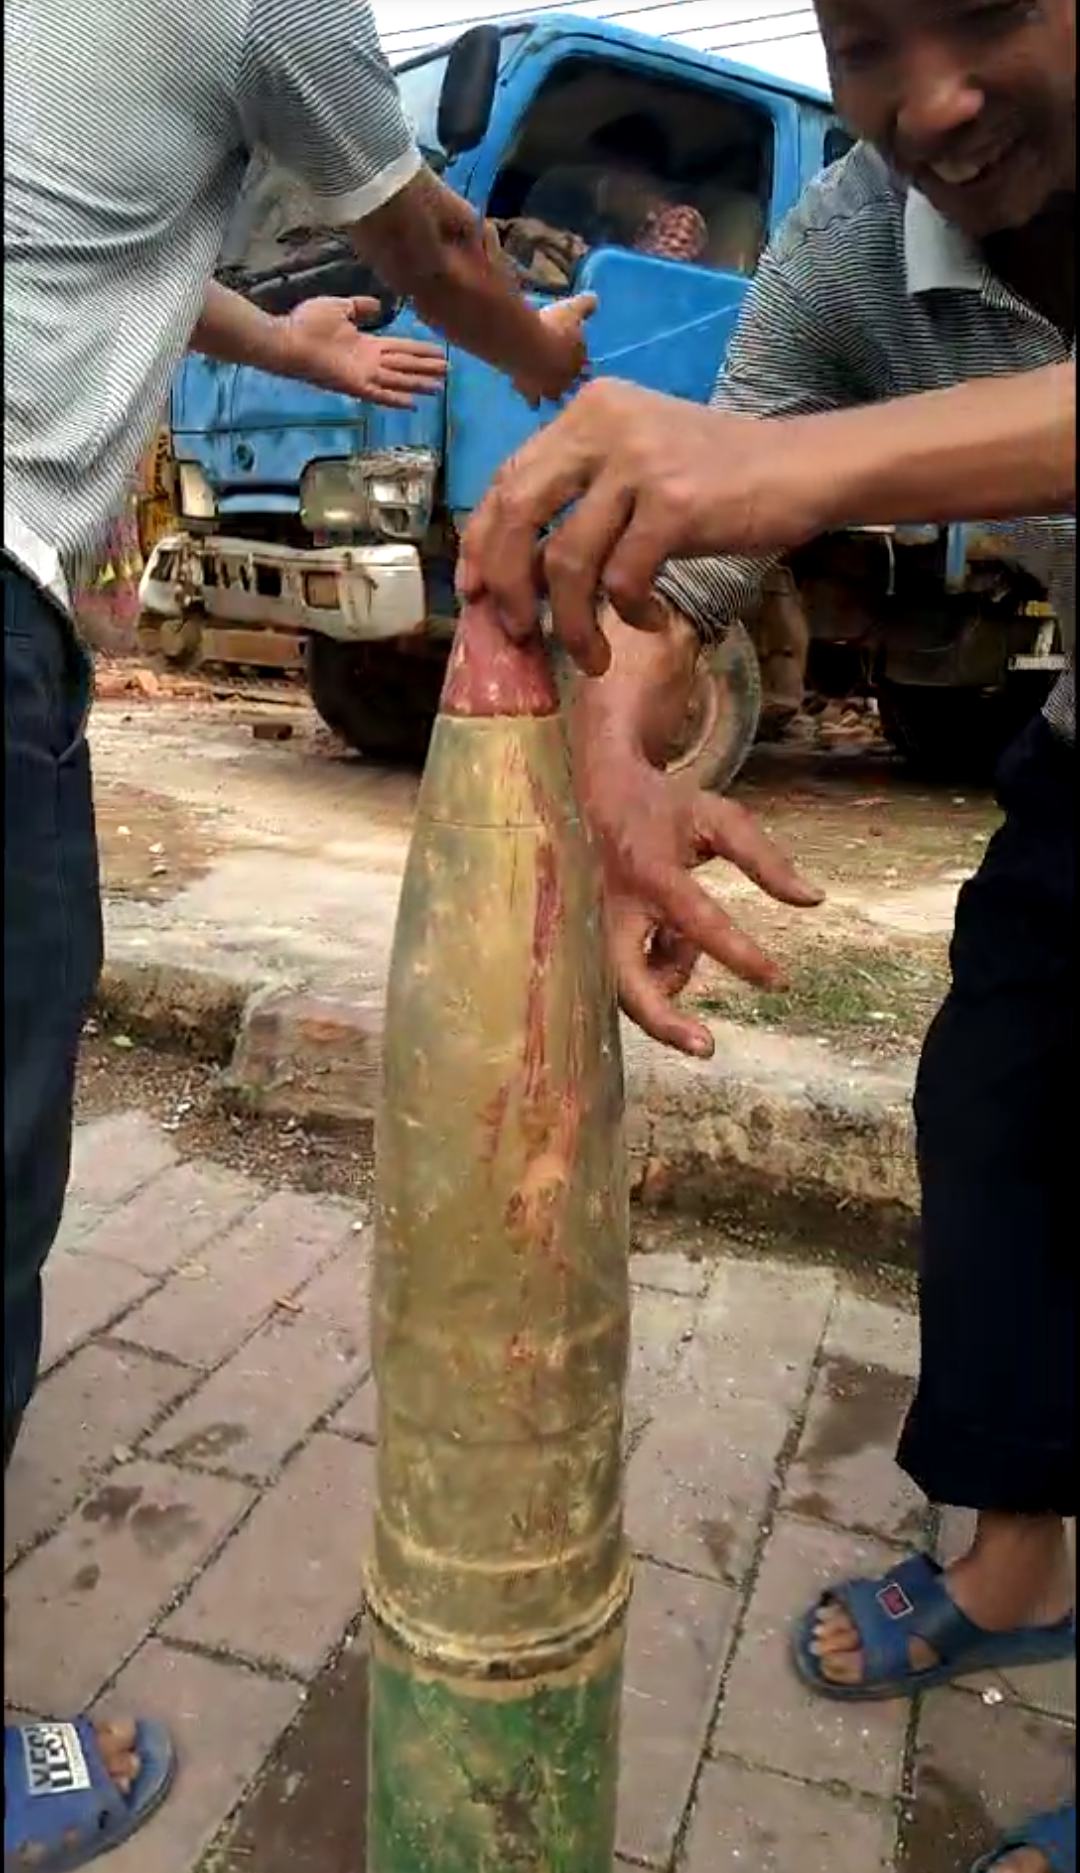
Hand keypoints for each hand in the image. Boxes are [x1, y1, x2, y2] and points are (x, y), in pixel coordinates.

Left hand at [283, 297, 445, 407]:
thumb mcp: (339, 307)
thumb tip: (379, 306)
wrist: (288, 340)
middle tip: (449, 372)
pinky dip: (395, 398)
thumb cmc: (308, 323)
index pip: (400, 347)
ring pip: (398, 379)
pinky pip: (379, 394)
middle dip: (426, 368)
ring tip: (439, 387)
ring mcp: (363, 375)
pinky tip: (413, 403)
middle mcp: (369, 362)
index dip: (420, 350)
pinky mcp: (354, 385)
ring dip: (419, 383)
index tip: (439, 351)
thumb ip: (359, 307)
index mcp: (366, 344)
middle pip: (404, 365)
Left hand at [458, 376, 828, 675]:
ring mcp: (638, 463)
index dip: (480, 541)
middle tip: (518, 632)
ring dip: (571, 622)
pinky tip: (649, 621)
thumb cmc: (718, 477)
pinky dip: (628, 614)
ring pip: (565, 559)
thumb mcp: (638, 462)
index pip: (508, 478)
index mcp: (586, 411)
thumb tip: (515, 566)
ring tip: (590, 655)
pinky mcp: (674, 504)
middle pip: (518, 513)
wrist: (802, 468)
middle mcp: (603, 425)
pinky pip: (622, 579)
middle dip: (506, 584)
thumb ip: (582, 492)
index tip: (474, 591)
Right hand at [513, 293, 596, 407]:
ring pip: (549, 398)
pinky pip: (527, 395)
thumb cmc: (554, 328)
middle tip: (560, 378)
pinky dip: (526, 391)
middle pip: (568, 388)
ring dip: (545, 393)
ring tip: (539, 390)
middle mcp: (564, 382)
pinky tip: (521, 385)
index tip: (577, 360)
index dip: (581, 364)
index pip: (584, 369)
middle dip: (565, 384)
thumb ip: (585, 305)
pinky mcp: (524, 390)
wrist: (527, 347)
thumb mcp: (571, 309)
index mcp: (578, 364)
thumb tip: (595, 299)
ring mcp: (544, 389)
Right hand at [568, 604, 822, 1053]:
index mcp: (653, 871)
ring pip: (631, 983)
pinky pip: (628, 974)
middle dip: (664, 1022)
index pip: (699, 919)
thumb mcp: (720, 820)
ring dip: (671, 974)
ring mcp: (595, 927)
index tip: (780, 981)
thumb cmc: (666, 808)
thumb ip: (766, 860)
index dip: (741, 954)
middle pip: (630, 979)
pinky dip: (656, 966)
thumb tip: (814, 900)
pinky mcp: (590, 941)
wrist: (598, 793)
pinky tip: (663, 938)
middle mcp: (616, 905)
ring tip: (683, 938)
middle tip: (707, 1048)